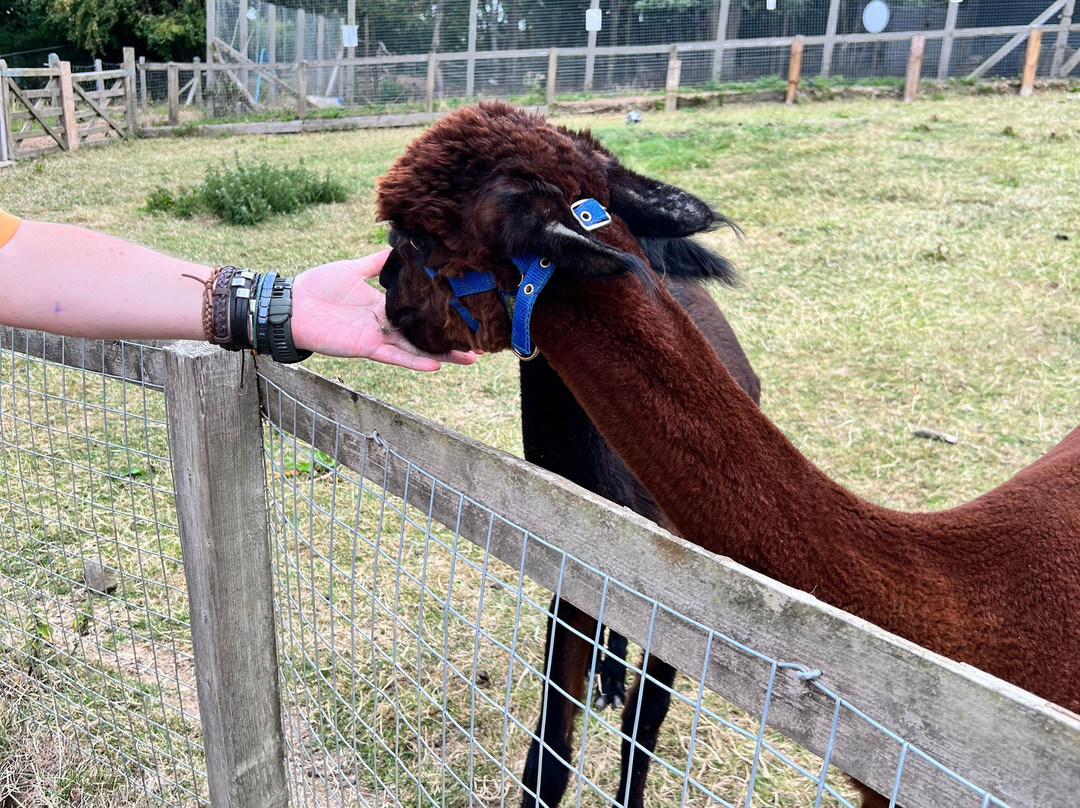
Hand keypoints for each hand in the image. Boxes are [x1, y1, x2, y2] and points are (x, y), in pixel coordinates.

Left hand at [289, 250, 476, 370]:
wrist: (292, 305)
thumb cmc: (317, 286)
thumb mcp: (353, 268)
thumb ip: (377, 263)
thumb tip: (400, 246)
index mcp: (383, 305)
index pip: (419, 312)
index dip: (441, 315)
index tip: (466, 314)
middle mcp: (385, 324)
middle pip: (425, 335)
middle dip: (451, 342)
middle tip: (480, 347)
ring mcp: (378, 338)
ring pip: (417, 349)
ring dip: (442, 355)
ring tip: (469, 359)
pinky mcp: (367, 348)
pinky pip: (395, 356)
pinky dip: (414, 362)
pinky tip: (435, 365)